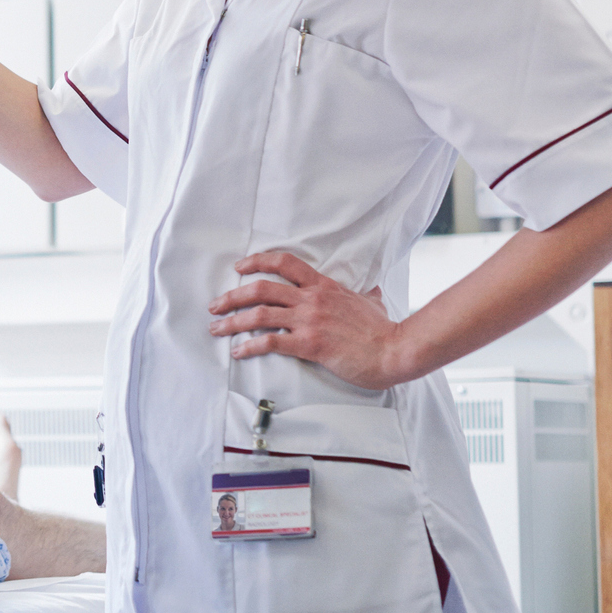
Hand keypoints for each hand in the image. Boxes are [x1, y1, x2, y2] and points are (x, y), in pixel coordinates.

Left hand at [207, 252, 414, 389]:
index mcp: (323, 286)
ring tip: (217, 329)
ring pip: (259, 314)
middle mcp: (312, 299)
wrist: (395, 350)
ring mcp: (309, 321)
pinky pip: (271, 342)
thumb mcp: (372, 302)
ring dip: (232, 321)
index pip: (284, 263)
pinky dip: (249, 346)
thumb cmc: (383, 330)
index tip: (239, 267)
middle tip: (216, 305)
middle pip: (261, 288)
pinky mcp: (310, 344)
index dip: (257, 261)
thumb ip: (364, 294)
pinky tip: (238, 351)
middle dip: (232, 296)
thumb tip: (371, 289)